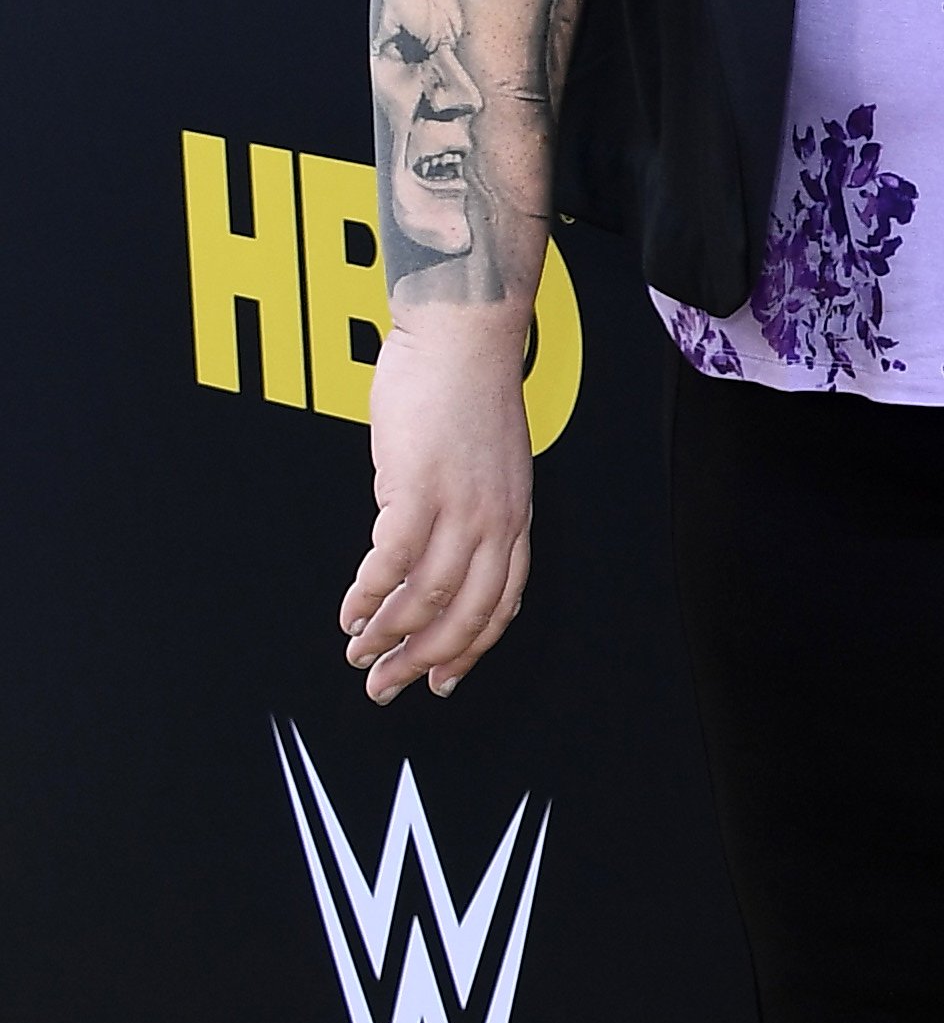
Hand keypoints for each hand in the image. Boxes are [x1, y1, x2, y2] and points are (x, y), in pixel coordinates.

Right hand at [341, 301, 536, 701]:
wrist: (462, 335)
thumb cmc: (465, 393)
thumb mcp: (490, 466)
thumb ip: (472, 513)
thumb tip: (434, 555)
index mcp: (515, 518)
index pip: (501, 606)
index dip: (469, 651)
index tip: (440, 680)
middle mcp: (495, 521)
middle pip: (466, 616)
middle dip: (421, 662)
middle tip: (385, 687)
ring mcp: (460, 506)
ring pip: (428, 598)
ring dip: (388, 635)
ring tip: (358, 654)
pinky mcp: (418, 488)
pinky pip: (392, 562)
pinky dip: (368, 596)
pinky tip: (349, 611)